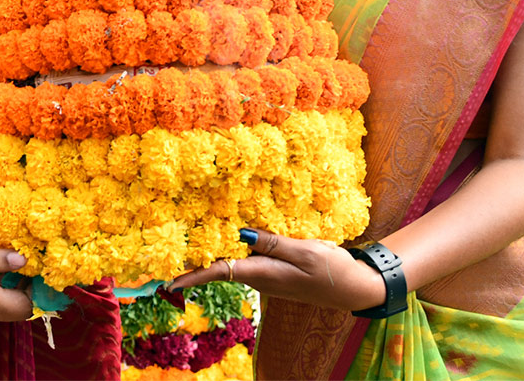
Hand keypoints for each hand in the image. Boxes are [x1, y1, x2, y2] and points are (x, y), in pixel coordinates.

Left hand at [169, 229, 385, 313]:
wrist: (355, 288)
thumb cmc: (332, 271)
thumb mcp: (304, 251)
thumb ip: (272, 243)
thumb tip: (241, 234)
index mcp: (262, 273)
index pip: (219, 272)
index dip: (192, 276)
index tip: (168, 282)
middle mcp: (260, 276)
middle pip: (221, 266)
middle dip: (196, 261)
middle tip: (168, 251)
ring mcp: (267, 274)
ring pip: (234, 261)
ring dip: (213, 252)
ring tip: (188, 238)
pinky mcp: (276, 269)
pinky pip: (249, 257)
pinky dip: (235, 247)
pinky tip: (229, 235)